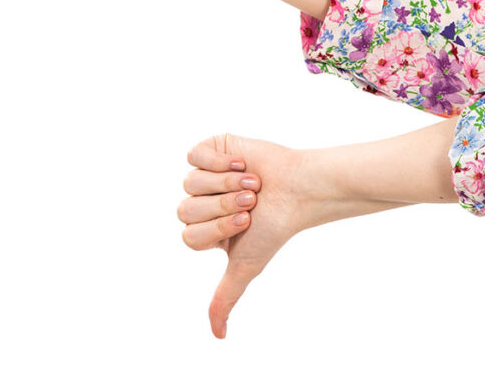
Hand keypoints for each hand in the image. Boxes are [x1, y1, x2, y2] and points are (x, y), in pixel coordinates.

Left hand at [180, 134, 308, 338]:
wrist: (299, 189)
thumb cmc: (275, 227)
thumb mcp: (246, 266)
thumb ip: (225, 297)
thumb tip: (218, 337)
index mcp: (206, 230)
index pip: (188, 235)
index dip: (217, 228)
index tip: (247, 222)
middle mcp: (202, 202)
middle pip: (186, 209)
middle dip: (222, 205)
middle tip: (250, 201)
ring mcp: (205, 174)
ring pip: (190, 182)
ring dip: (225, 182)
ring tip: (252, 182)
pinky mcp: (211, 148)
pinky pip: (195, 155)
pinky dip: (219, 161)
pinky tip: (242, 164)